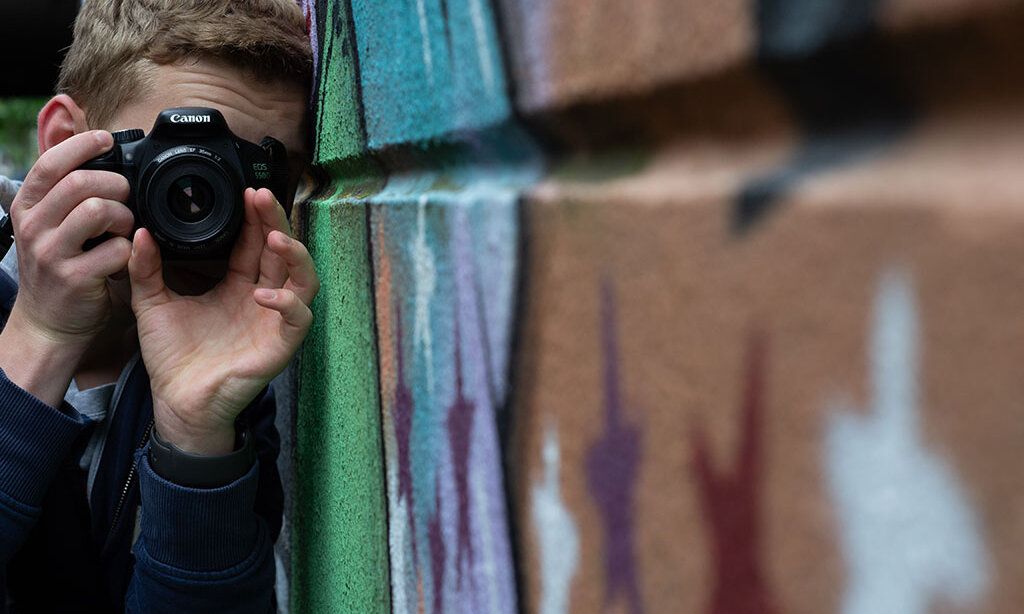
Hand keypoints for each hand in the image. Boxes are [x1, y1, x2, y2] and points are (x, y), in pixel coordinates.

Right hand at [0, 130, 132, 406]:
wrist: (48, 323)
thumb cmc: (58, 265)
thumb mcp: (49, 222)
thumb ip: (64, 187)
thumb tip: (81, 136)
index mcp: (28, 206)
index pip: (50, 162)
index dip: (81, 145)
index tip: (107, 139)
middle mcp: (34, 227)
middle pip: (80, 183)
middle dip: (115, 184)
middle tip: (126, 196)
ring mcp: (51, 253)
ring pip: (98, 211)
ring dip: (124, 216)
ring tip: (126, 228)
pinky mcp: (75, 278)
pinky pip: (116, 250)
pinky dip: (129, 249)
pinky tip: (124, 255)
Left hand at [129, 188, 318, 454]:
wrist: (178, 401)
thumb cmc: (173, 357)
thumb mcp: (153, 304)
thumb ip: (146, 269)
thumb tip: (140, 232)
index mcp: (237, 285)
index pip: (255, 243)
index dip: (256, 217)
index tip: (247, 192)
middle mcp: (262, 298)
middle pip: (283, 251)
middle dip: (277, 221)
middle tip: (262, 197)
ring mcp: (275, 321)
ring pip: (304, 279)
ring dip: (295, 255)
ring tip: (274, 237)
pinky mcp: (280, 345)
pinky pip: (298, 318)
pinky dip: (288, 303)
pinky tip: (265, 293)